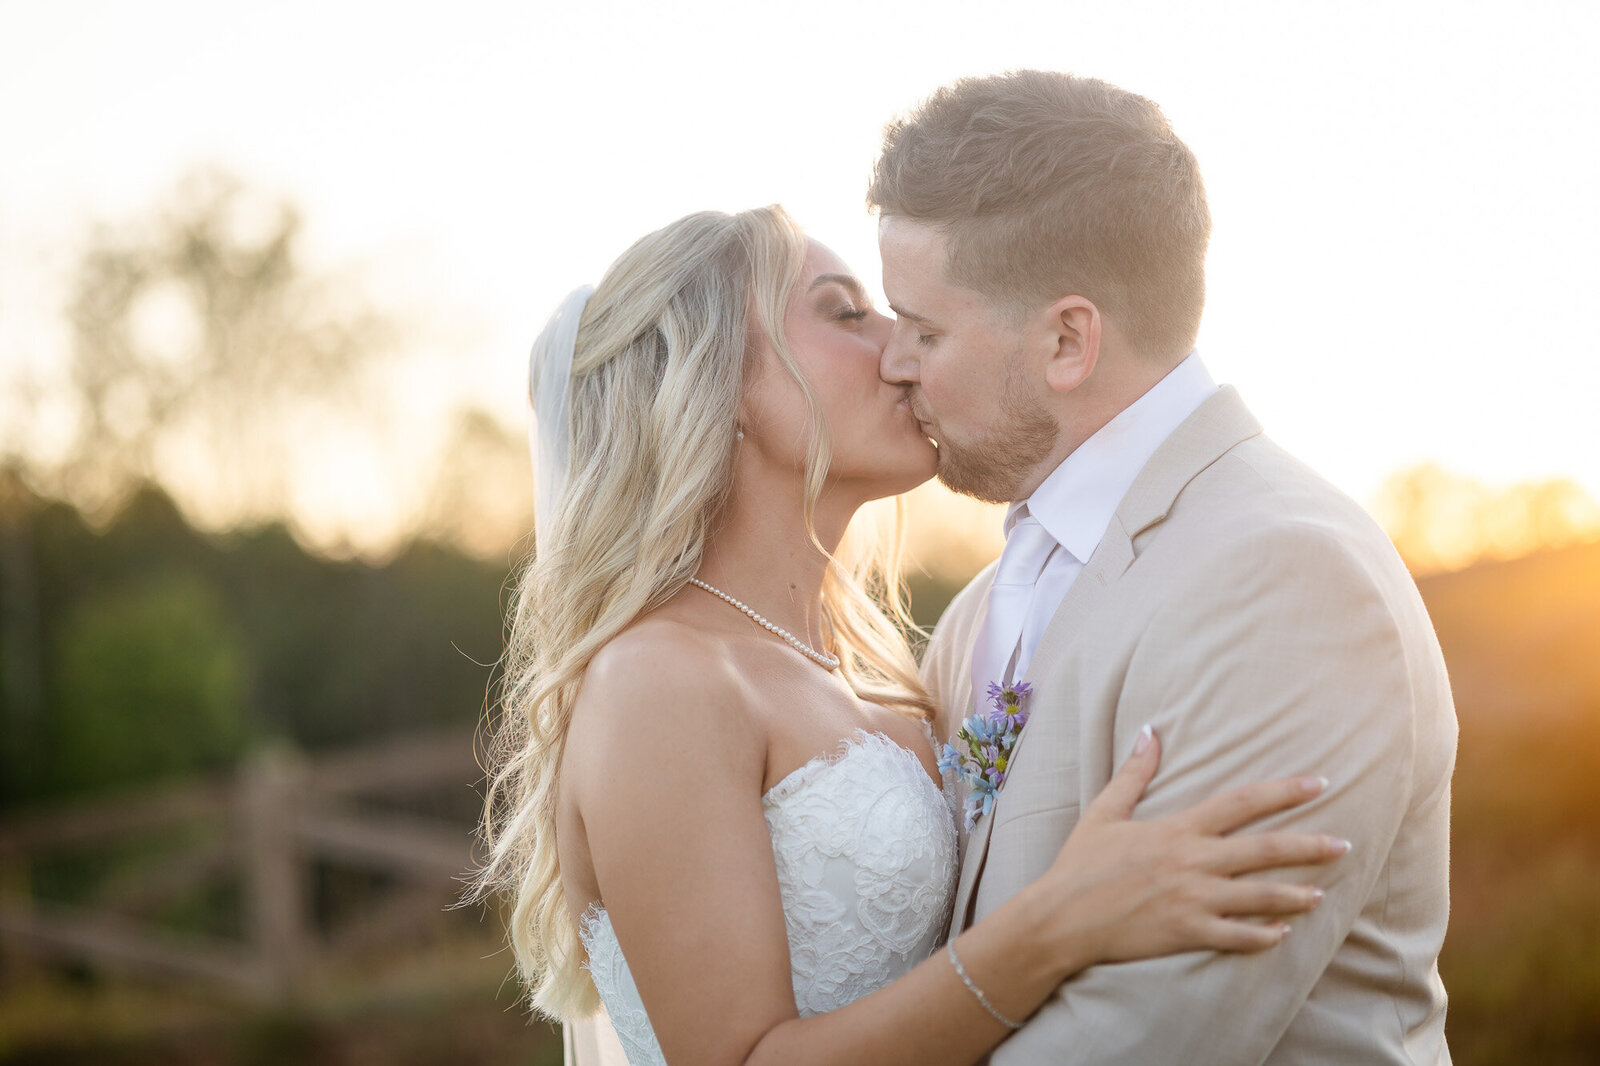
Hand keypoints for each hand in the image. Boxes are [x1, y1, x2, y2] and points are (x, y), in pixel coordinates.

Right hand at [1039, 726, 1348, 969]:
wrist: (1060, 918)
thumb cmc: (1080, 864)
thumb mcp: (1105, 811)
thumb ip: (1134, 773)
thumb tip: (1149, 731)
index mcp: (1177, 829)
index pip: (1242, 803)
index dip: (1284, 791)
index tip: (1318, 783)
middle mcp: (1192, 862)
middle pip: (1265, 850)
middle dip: (1309, 846)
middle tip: (1344, 845)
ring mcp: (1192, 901)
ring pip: (1259, 897)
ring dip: (1294, 894)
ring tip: (1320, 893)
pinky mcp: (1186, 934)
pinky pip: (1236, 936)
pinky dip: (1263, 936)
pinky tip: (1283, 934)